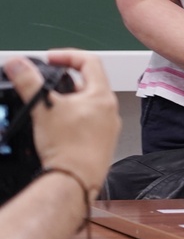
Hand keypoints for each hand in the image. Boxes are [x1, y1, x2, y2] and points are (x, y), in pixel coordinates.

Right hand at [4, 49, 120, 193]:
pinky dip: (73, 121)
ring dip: (69, 103)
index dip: (68, 56)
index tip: (52, 59)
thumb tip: (17, 65)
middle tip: (47, 84)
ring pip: (88, 106)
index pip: (89, 62)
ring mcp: (108, 128)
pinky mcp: (102, 144)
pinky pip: (88, 125)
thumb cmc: (67, 148)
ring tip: (49, 108)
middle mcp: (110, 110)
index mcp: (102, 95)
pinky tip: (58, 130)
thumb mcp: (43, 108)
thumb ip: (29, 83)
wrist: (75, 181)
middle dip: (66, 82)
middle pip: (89, 84)